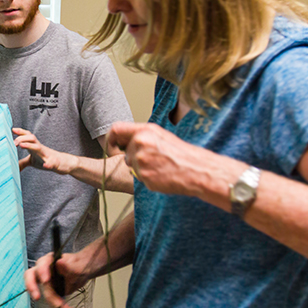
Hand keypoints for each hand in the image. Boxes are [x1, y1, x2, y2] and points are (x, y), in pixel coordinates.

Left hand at [13, 128, 78, 173]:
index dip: (20, 132)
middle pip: (32, 138)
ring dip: (30, 145)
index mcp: (34, 147)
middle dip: (22, 138)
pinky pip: (52, 163)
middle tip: (13, 143)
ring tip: (21, 145)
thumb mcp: (32, 161)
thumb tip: (13, 166)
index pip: (27, 136)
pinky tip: (45, 165)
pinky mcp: (54, 163)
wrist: (62, 163)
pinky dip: (49, 164)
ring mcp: (47, 155)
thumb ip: (23, 162)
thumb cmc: (46, 159)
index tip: (12, 129)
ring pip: (39, 148)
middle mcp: (40, 148)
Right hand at [24, 252, 85, 307]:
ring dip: (55, 307)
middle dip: (33, 288)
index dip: (41, 272)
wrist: (83, 272)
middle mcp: (44, 272)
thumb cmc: (79, 264)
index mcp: (49, 261)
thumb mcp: (77, 264)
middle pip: (33, 279)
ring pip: (46, 296)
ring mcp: (46, 284)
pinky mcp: (51, 294)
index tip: (45, 280)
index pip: (41, 265)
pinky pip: (51, 304)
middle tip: (36, 297)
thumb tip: (59, 262)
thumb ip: (69, 265)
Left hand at [105, 121, 238, 198]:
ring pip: (131, 165)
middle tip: (151, 161)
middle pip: (125, 152)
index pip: (115, 129)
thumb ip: (142, 136)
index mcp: (145, 130)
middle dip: (133, 158)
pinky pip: (138, 178)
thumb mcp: (161, 136)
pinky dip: (147, 178)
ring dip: (140, 168)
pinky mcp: (143, 176)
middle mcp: (141, 143)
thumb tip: (124, 140)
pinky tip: (161, 175)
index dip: (110, 140)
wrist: (197, 170)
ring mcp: (141, 160)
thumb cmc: (182, 153)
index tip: (113, 148)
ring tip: (159, 167)